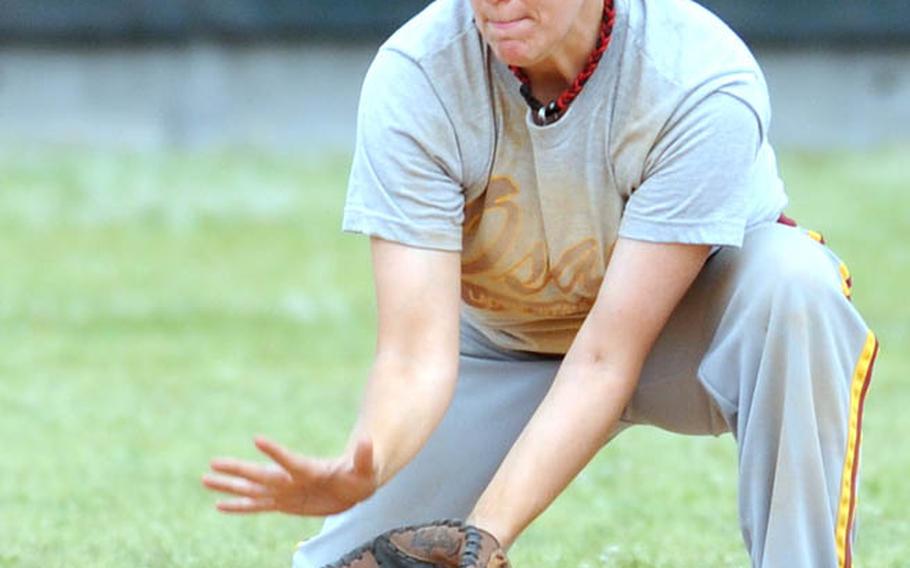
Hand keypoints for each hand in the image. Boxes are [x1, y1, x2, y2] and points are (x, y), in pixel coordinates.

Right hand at [202, 436, 377, 515]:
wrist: (353, 482)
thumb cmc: (361, 474)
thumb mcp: (366, 467)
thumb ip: (364, 456)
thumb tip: (369, 440)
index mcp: (310, 469)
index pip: (290, 460)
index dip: (275, 452)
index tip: (257, 439)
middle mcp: (291, 478)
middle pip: (260, 474)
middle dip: (237, 469)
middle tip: (213, 461)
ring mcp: (285, 490)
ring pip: (251, 489)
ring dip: (229, 485)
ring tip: (205, 478)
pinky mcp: (283, 503)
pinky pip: (256, 506)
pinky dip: (238, 506)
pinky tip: (219, 506)